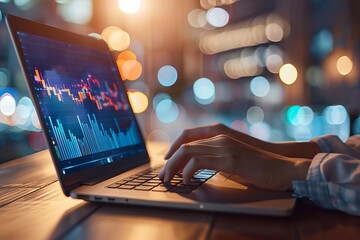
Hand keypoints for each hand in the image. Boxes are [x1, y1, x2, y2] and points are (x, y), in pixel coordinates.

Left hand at [159, 125, 310, 190]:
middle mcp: (220, 138)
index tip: (166, 160)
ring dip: (174, 167)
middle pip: (185, 145)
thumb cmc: (258, 167)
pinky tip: (186, 180)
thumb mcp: (233, 159)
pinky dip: (188, 172)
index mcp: (220, 136)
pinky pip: (200, 163)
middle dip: (170, 161)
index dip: (174, 147)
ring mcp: (225, 147)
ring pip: (188, 152)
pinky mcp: (230, 159)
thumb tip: (198, 168)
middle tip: (163, 174)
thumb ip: (216, 159)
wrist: (282, 168)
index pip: (188, 136)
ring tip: (168, 179)